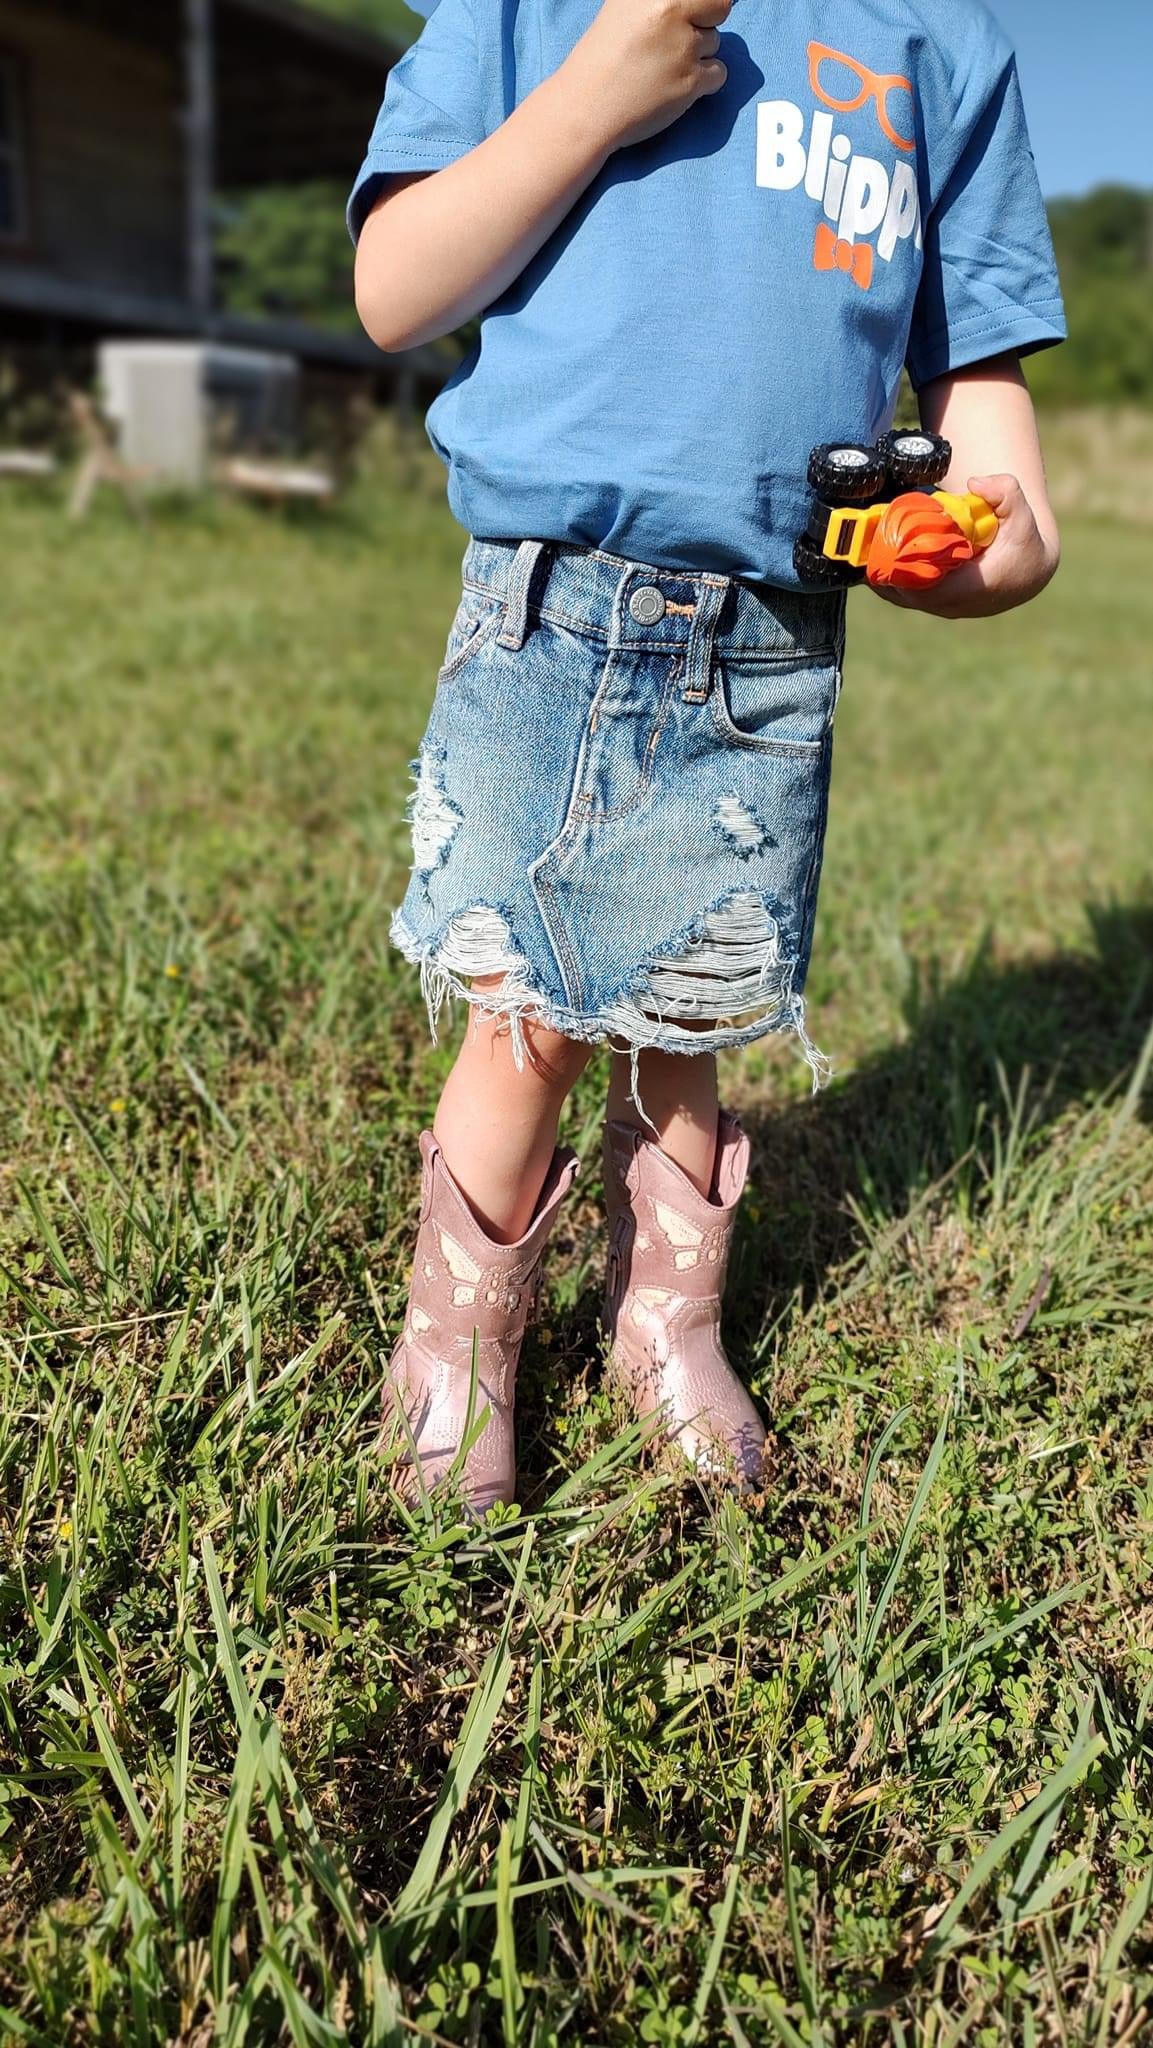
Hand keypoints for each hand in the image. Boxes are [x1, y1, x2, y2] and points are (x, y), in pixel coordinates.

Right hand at [566, 0, 731, 154]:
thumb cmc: (603, 57)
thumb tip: (696, 3)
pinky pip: (718, 74)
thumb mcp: (625, 8)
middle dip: (703, 24)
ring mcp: (682, 45)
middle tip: (675, 43)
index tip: (688, 17)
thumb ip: (660, 2)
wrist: (586, 107)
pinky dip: (703, 82)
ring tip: (663, 67)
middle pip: (717, 8)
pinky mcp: (690, 80)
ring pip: (715, 43)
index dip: (702, 4)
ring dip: (697, 55)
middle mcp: (669, 9)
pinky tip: (675, 85)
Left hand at [871, 474, 1059, 618]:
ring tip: (866, 545)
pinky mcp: (933, 605)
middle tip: (870, 536)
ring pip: (900, 595)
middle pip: (906, 591)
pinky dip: (886, 578)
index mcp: (975, 588)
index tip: (888, 544)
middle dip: (886, 565)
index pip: (929, 587)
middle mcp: (954, 605)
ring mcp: (941, 608)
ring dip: (882, 572)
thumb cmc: (1023, 543)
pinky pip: (902, 595)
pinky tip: (872, 558)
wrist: (1027, 572)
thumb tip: (975, 483)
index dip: (904, 569)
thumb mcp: (1022, 513)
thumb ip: (1005, 492)